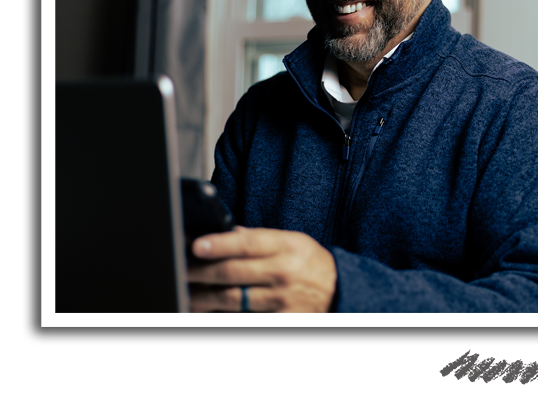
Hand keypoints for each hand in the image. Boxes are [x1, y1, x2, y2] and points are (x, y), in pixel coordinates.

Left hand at [187, 226, 336, 312]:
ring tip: (186, 292)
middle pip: (233, 273)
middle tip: (180, 269)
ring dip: (204, 298)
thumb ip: (259, 238)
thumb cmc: (311, 263)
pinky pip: (246, 321)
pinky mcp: (281, 322)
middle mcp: (284, 273)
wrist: (340, 291)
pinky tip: (207, 313)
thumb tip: (224, 233)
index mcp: (288, 246)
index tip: (196, 245)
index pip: (248, 243)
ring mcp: (282, 301)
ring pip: (233, 301)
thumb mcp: (292, 241)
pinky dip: (224, 317)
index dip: (220, 244)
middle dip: (200, 271)